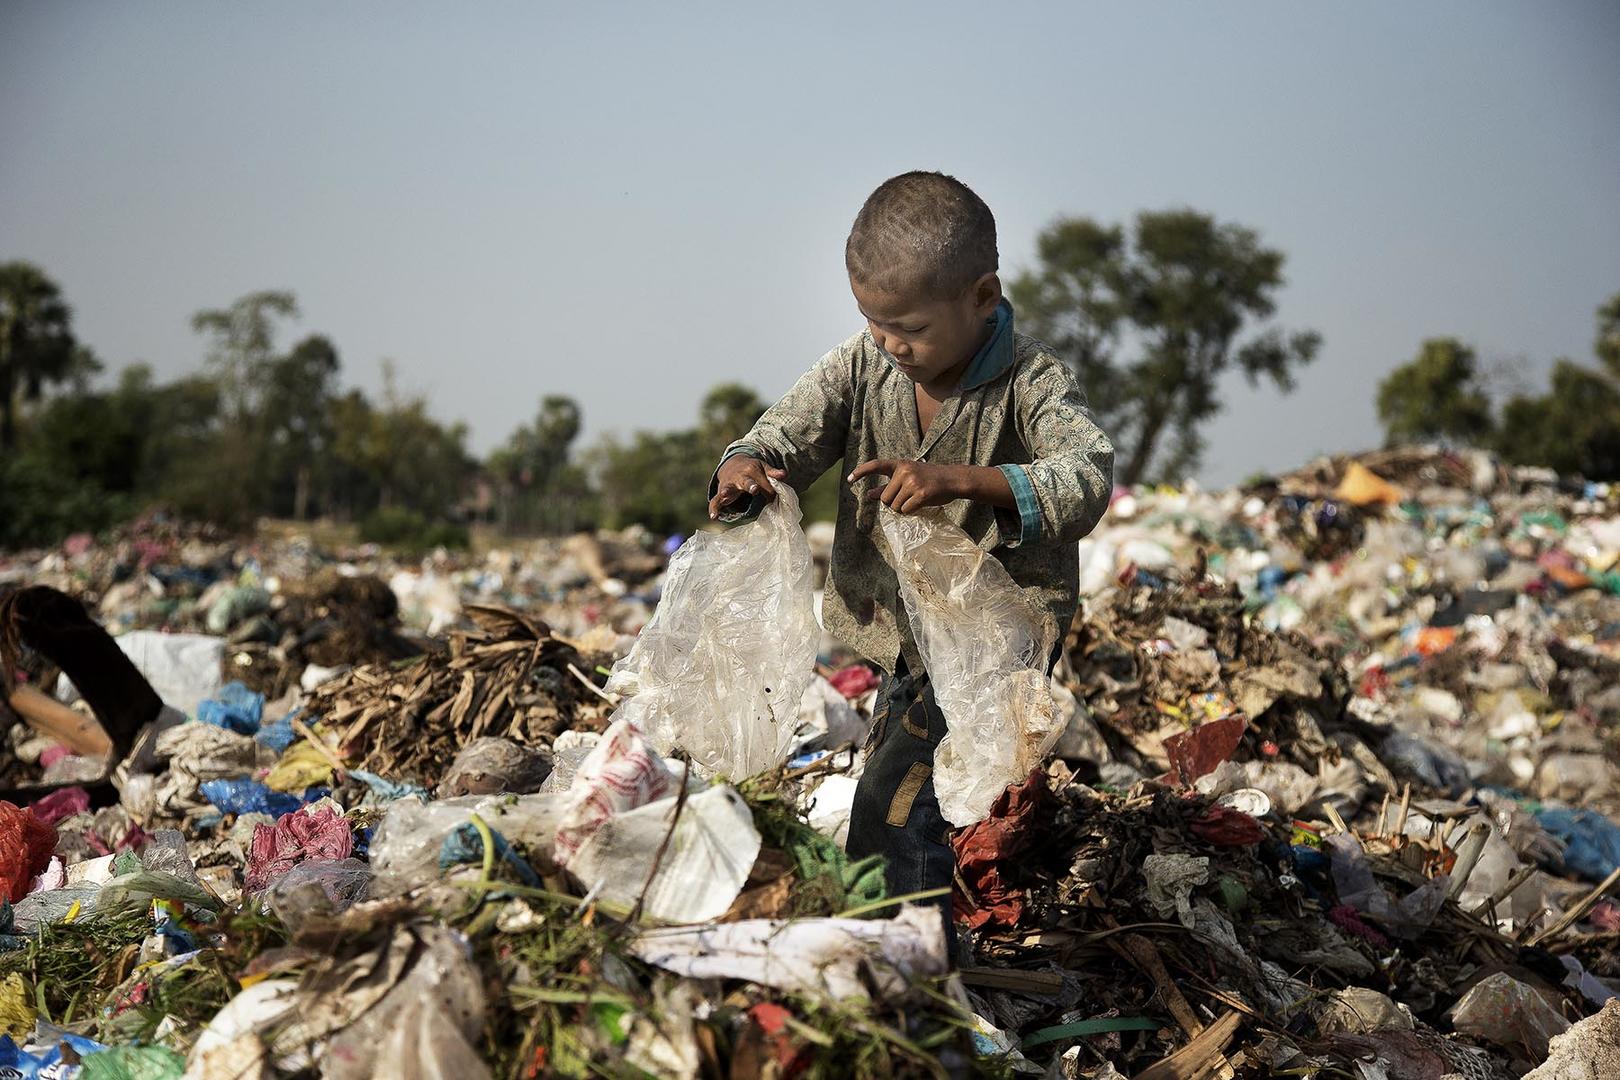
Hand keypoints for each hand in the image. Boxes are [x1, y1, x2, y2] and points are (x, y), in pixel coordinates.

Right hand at [709, 456, 787, 518]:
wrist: (732, 465)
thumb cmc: (753, 470)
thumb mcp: (763, 468)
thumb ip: (773, 473)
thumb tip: (784, 475)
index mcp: (752, 470)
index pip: (766, 485)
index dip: (771, 494)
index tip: (773, 499)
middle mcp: (740, 477)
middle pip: (747, 482)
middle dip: (751, 486)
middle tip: (755, 489)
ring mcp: (729, 484)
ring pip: (728, 489)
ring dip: (727, 491)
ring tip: (725, 495)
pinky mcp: (721, 493)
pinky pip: (715, 501)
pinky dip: (714, 508)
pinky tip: (714, 517)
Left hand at [847, 459, 964, 513]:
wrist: (953, 479)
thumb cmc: (929, 479)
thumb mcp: (907, 477)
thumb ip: (888, 486)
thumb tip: (869, 495)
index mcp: (899, 464)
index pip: (876, 465)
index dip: (861, 472)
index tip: (849, 479)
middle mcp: (904, 471)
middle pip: (885, 498)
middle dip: (893, 503)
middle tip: (906, 499)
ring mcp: (913, 482)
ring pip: (895, 506)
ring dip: (903, 509)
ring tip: (915, 500)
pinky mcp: (921, 494)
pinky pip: (906, 510)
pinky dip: (911, 511)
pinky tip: (920, 504)